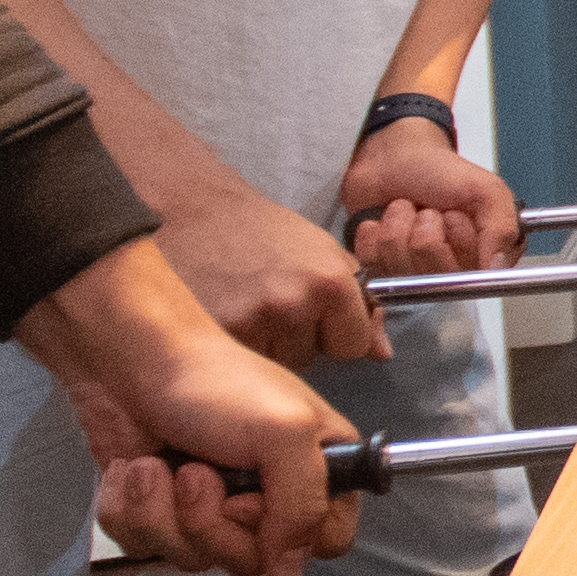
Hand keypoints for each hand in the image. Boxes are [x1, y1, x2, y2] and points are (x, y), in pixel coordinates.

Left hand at [15, 239, 363, 575]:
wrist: (130, 361)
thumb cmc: (212, 381)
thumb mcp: (285, 433)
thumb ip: (305, 505)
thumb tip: (290, 570)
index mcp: (316, 468)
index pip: (326, 541)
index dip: (287, 534)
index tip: (256, 500)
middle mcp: (268, 493)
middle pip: (253, 560)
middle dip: (212, 523)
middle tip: (197, 474)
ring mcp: (212, 506)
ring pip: (194, 558)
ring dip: (164, 512)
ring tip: (159, 466)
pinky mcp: (160, 511)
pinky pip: (145, 545)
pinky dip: (130, 508)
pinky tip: (134, 469)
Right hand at [142, 174, 386, 364]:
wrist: (195, 211)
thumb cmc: (260, 231)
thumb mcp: (321, 253)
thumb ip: (356, 304)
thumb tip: (382, 354)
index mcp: (330, 282)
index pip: (354, 345)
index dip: (336, 332)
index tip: (315, 312)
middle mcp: (294, 303)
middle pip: (312, 357)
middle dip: (297, 337)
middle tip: (270, 298)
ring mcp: (253, 321)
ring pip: (277, 364)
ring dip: (266, 344)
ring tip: (245, 303)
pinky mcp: (217, 332)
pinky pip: (243, 361)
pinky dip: (237, 345)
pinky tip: (226, 313)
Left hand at [341, 112, 518, 273]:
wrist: (394, 157)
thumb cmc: (439, 172)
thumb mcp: (485, 190)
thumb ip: (502, 228)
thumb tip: (497, 268)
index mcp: (484, 256)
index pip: (471, 274)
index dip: (459, 241)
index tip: (454, 215)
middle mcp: (451, 271)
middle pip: (434, 274)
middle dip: (426, 231)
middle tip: (429, 210)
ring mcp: (413, 274)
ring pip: (401, 268)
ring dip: (399, 228)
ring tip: (407, 211)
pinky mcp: (380, 270)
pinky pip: (372, 264)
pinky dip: (374, 235)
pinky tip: (382, 221)